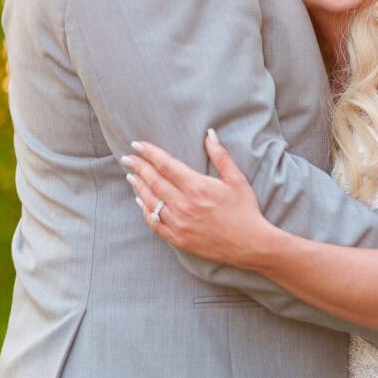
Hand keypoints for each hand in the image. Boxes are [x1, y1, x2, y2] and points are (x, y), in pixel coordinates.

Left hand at [122, 130, 269, 267]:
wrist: (250, 244)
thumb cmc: (245, 210)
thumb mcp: (236, 179)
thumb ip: (220, 155)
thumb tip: (209, 134)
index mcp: (197, 187)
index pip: (165, 165)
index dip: (149, 153)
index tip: (137, 145)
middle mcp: (184, 205)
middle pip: (154, 181)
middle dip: (138, 167)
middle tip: (127, 158)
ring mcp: (179, 223)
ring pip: (151, 201)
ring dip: (139, 187)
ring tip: (131, 176)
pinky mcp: (178, 239)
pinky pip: (155, 223)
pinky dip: (145, 211)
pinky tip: (140, 201)